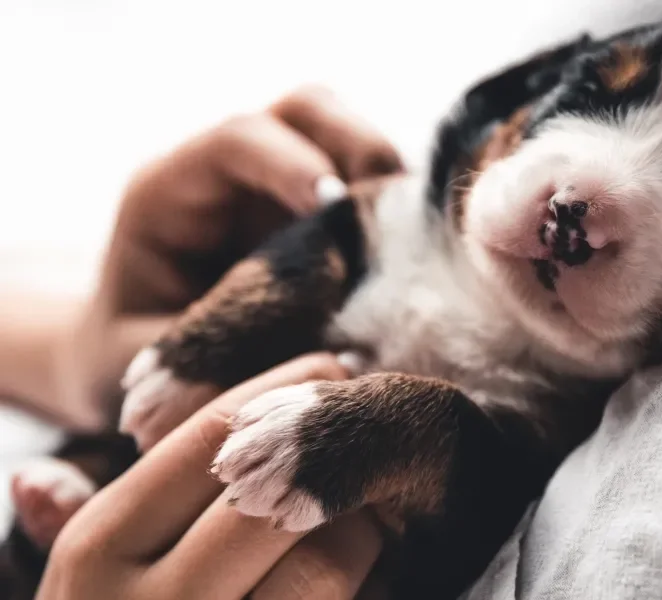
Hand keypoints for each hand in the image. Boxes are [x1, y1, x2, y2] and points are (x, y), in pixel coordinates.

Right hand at [37, 353, 383, 599]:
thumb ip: (74, 531)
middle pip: (275, 488)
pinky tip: (379, 573)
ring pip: (324, 559)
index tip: (331, 369)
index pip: (211, 434)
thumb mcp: (82, 596)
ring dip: (364, 528)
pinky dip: (378, 586)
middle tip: (368, 436)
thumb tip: (36, 477)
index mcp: (97, 552)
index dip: (284, 389)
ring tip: (371, 517)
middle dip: (334, 454)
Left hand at [53, 85, 402, 431]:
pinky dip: (398, 210)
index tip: (336, 206)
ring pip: (348, 137)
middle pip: (306, 111)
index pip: (238, 140)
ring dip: (388, 175)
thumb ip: (225, 351)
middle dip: (358, 145)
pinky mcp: (319, 215)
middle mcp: (231, 175)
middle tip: (394, 210)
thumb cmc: (131, 359)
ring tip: (410, 238)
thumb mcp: (153, 361)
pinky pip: (371, 185)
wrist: (138, 369)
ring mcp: (280, 189)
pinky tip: (410, 255)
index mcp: (170, 193)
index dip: (292, 164)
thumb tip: (320, 359)